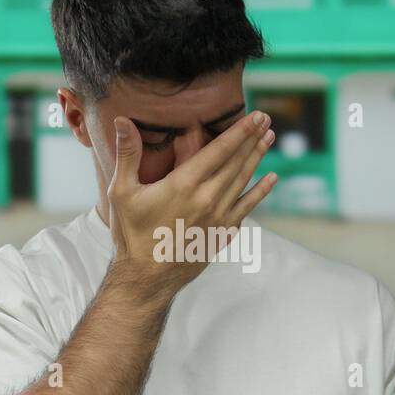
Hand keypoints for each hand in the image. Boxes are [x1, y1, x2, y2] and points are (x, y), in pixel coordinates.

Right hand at [107, 110, 276, 296]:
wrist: (146, 278)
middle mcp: (207, 199)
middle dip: (253, 139)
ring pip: (244, 181)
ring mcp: (218, 217)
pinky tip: (272, 179)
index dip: (240, 131)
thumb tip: (123, 120)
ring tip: (270, 140)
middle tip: (267, 120)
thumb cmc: (131, 234)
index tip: (256, 116)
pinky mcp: (222, 233)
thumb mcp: (122, 192)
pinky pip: (247, 208)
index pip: (219, 150)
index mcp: (184, 184)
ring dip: (258, 158)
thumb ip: (128, 154)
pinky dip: (260, 192)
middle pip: (236, 162)